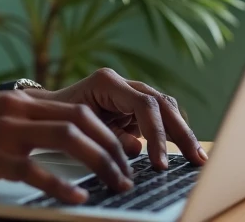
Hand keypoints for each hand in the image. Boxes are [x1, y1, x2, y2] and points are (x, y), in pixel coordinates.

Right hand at [0, 91, 134, 203]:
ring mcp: (2, 134)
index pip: (75, 109)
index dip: (107, 132)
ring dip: (101, 164)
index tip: (123, 153)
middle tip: (128, 173)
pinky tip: (78, 199)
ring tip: (115, 186)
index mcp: (14, 102)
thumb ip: (11, 123)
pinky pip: (37, 172)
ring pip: (69, 140)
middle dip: (113, 148)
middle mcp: (13, 112)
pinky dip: (64, 186)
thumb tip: (41, 137)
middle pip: (81, 121)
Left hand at [46, 68, 207, 169]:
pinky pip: (158, 116)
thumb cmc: (59, 117)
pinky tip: (184, 150)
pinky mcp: (134, 105)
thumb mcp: (79, 129)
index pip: (144, 104)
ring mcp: (129, 92)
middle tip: (195, 159)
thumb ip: (108, 137)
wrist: (47, 109)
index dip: (156, 133)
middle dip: (180, 132)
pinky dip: (171, 132)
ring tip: (196, 157)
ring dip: (181, 132)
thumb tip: (137, 149)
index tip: (159, 162)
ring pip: (165, 108)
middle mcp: (122, 83)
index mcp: (106, 82)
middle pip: (161, 103)